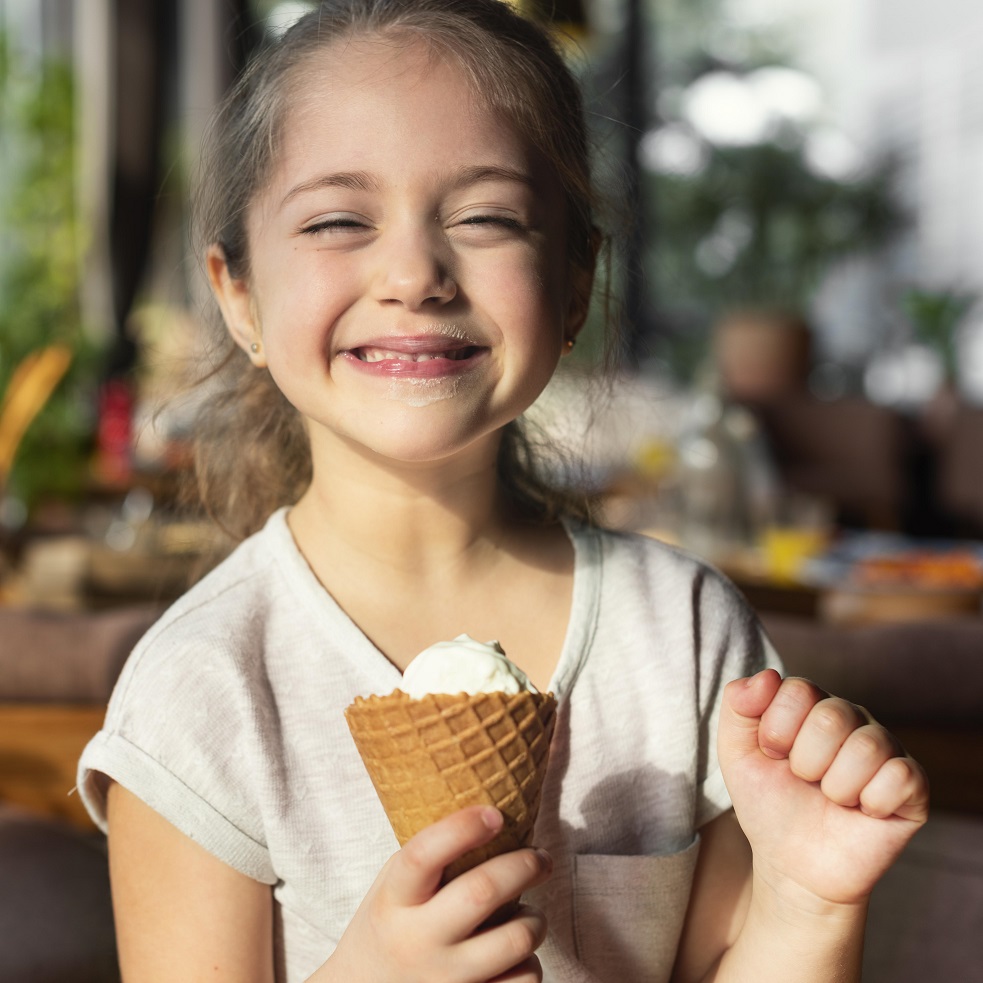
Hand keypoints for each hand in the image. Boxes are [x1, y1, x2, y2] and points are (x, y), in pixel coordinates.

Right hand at [322, 805, 551, 982]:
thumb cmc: (390, 928)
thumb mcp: (393, 888)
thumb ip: (430, 858)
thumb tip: (491, 815)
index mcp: (394, 901)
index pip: (422, 856)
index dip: (461, 828)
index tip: (494, 814)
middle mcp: (416, 942)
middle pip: (482, 893)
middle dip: (524, 866)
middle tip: (540, 858)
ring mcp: (444, 980)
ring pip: (516, 939)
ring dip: (535, 919)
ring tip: (529, 914)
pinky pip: (525, 979)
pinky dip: (529, 962)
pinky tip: (515, 956)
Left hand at [717, 669, 928, 910]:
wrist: (794, 865)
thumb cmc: (768, 803)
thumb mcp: (736, 753)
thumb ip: (738, 705)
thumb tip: (767, 675)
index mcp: (812, 703)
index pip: (798, 690)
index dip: (776, 731)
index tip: (773, 756)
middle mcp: (853, 717)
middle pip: (832, 717)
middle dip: (805, 762)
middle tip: (804, 782)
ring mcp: (886, 748)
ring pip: (867, 747)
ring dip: (835, 786)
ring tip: (831, 798)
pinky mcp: (913, 785)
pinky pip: (900, 777)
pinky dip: (871, 803)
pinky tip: (862, 811)